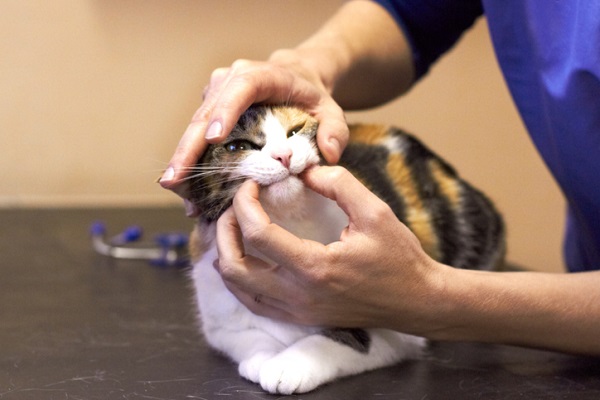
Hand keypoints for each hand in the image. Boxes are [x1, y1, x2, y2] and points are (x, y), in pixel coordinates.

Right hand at [159, 55, 348, 204]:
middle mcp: (232, 79)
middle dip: (188, 148)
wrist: (296, 78)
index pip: (241, 89)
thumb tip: (330, 155)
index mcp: (263, 75)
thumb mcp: (332, 111)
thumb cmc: (313, 96)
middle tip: (174, 180)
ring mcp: (217, 92)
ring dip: (184, 159)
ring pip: (195, 126)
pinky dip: (192, 160)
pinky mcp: (211, 107)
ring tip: (176, 192)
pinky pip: (198, 134)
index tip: (213, 138)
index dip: (225, 112)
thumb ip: (336, 131)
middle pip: (206, 113)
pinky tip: (187, 190)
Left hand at [214, 165, 444, 331]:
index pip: (258, 233)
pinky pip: (253, 303)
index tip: (251, 184)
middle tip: (234, 206)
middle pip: (233, 266)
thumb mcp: (375, 212)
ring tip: (236, 227)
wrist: (416, 302)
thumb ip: (338, 184)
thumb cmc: (399, 257)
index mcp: (314, 267)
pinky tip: (249, 256)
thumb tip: (304, 170)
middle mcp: (298, 295)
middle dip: (224, 229)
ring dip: (227, 254)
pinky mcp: (300, 318)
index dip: (244, 202)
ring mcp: (296, 311)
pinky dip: (240, 278)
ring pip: (237, 288)